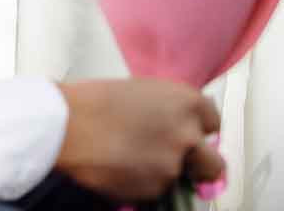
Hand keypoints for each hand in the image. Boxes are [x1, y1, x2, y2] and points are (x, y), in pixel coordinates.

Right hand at [53, 79, 225, 202]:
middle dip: (199, 165)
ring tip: (133, 158)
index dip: (200, 131)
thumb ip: (171, 110)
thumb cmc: (97, 102)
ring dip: (163, 173)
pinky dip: (143, 185)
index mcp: (187, 102)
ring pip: (179, 178)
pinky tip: (122, 168)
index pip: (214, 123)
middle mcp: (187, 134)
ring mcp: (172, 164)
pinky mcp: (154, 188)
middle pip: (214, 163)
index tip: (191, 136)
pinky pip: (156, 191)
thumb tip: (181, 127)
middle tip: (180, 163)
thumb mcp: (145, 92)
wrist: (69, 125)